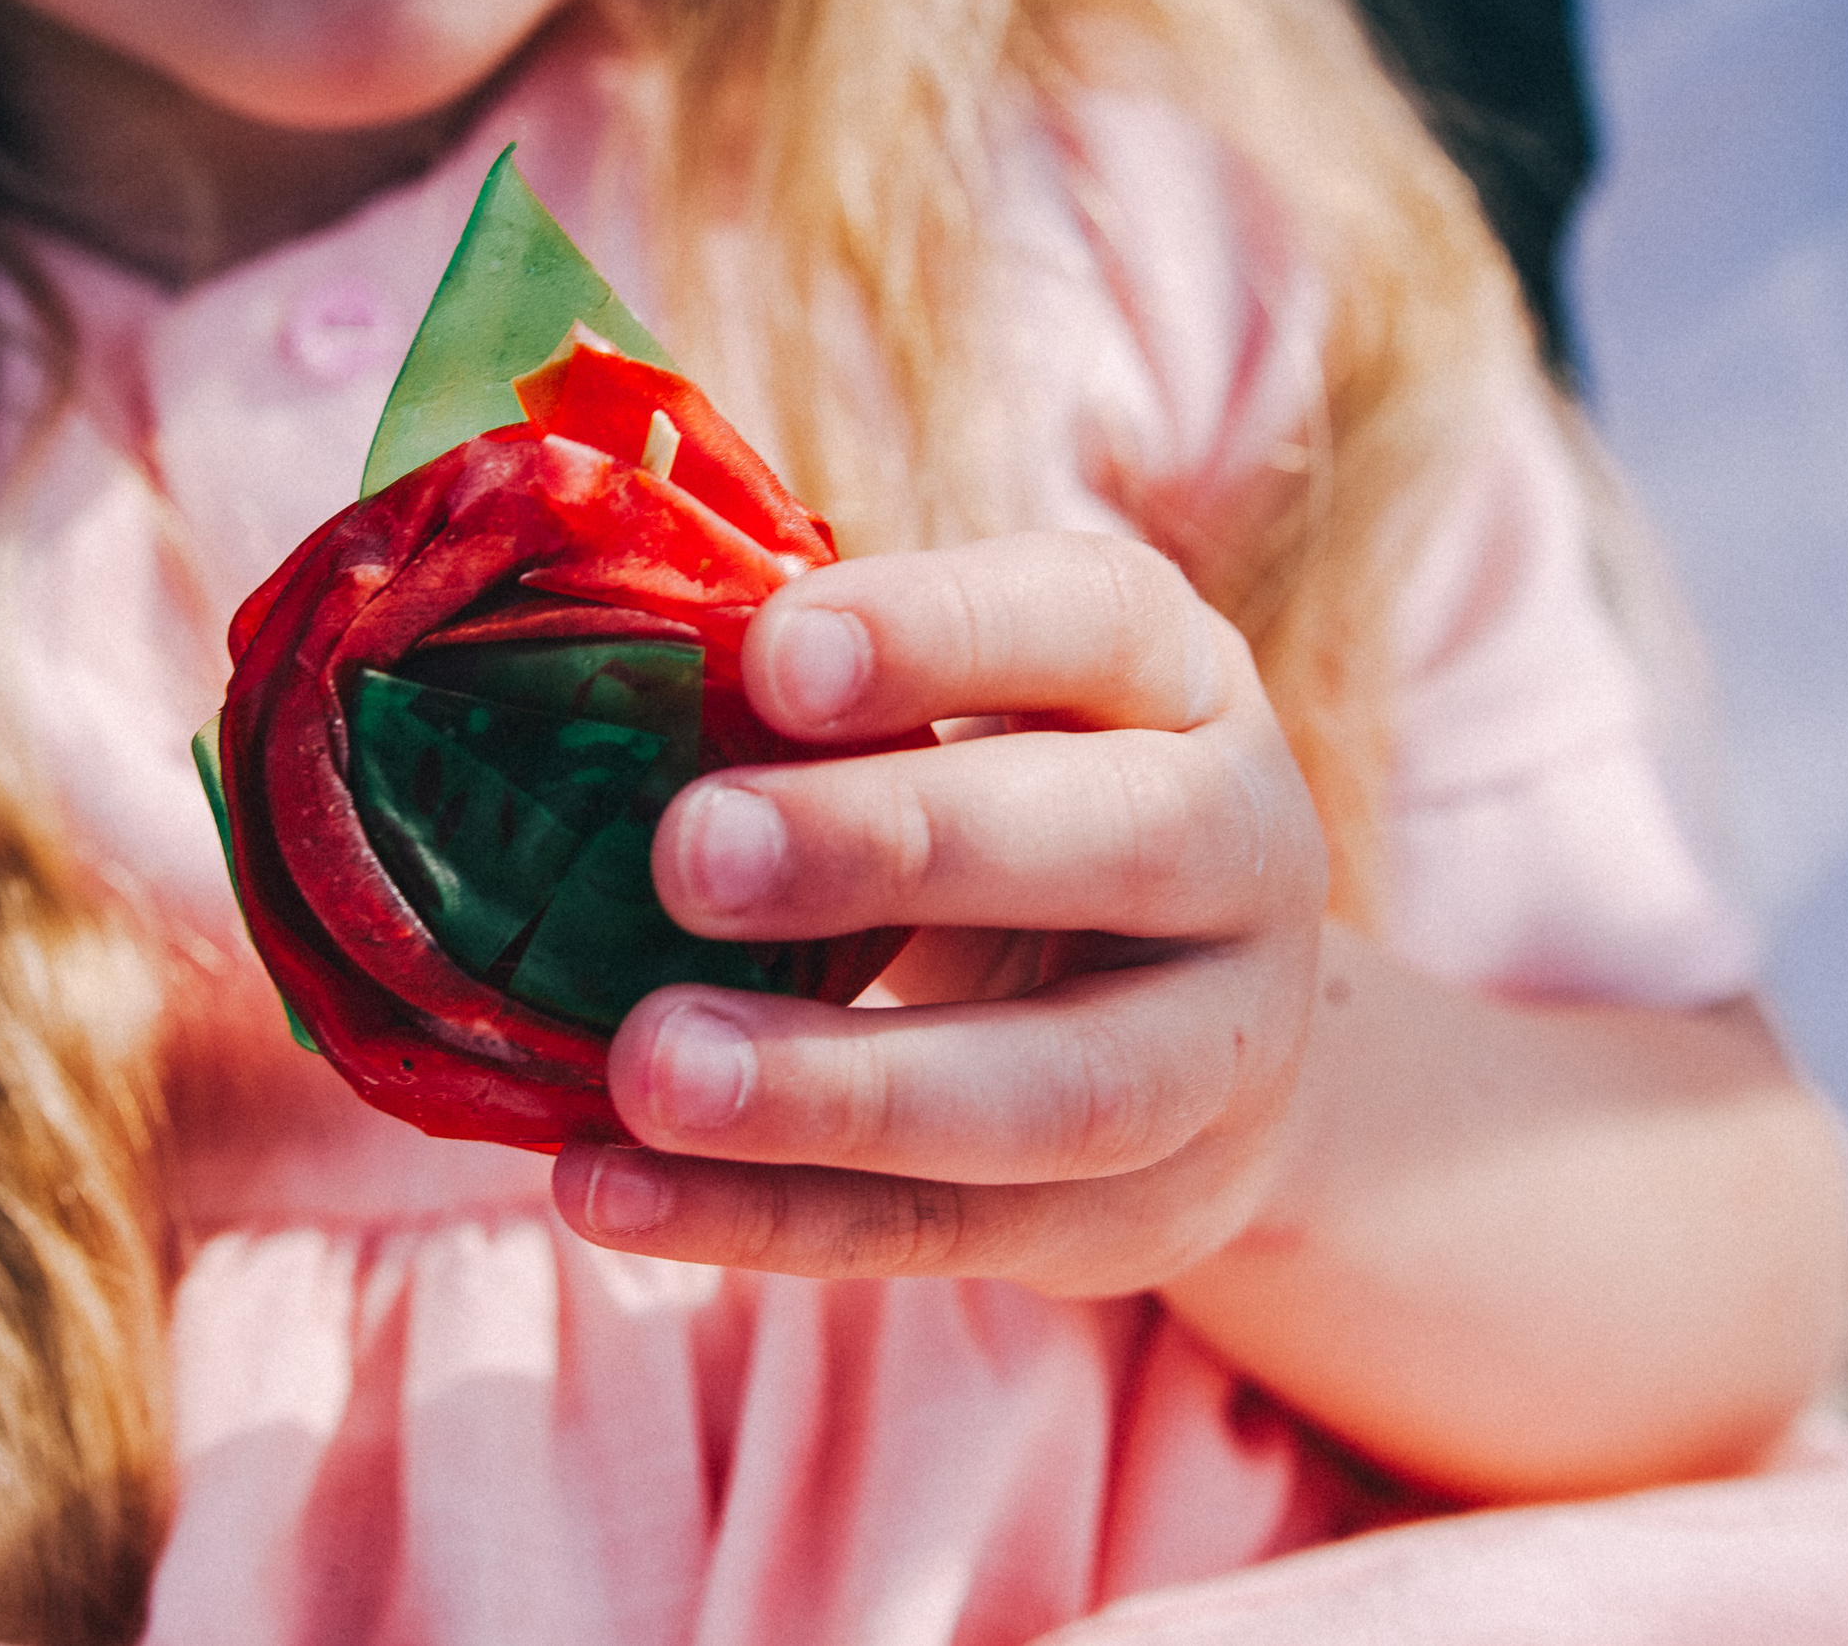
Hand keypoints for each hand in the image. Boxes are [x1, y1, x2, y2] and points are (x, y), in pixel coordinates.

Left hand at [552, 530, 1329, 1294]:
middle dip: (893, 846)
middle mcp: (1238, 856)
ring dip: (833, 1087)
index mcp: (1178, 682)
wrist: (1209, 1049)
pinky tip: (609, 1190)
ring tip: (648, 1069)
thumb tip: (615, 667)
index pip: (1095, 619)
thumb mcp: (992, 713)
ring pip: (1049, 1089)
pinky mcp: (1120, 1217)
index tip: (771, 656)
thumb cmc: (1021, 813)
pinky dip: (760, 1217)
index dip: (940, 631)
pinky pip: (937, 1228)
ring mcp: (1207, 1060)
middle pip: (1117, 842)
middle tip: (688, 855)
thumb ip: (844, 692)